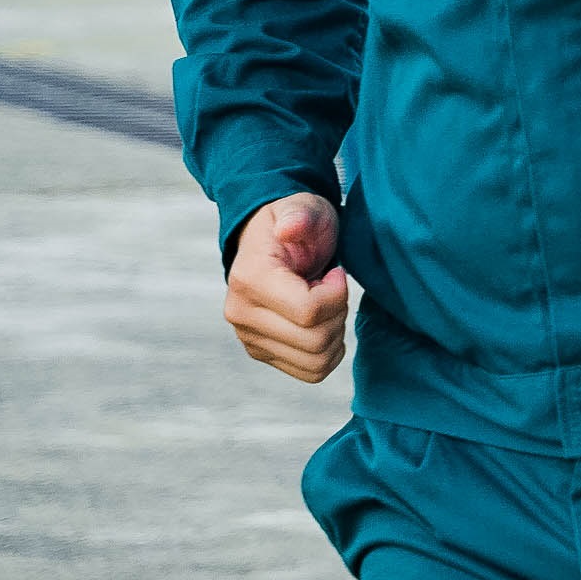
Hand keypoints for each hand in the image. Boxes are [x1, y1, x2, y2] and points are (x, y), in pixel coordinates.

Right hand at [226, 191, 352, 383]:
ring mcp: (248, 337)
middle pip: (315, 341)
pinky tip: (324, 323)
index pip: (309, 312)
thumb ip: (300, 215)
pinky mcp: (261, 352)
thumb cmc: (297, 223)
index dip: (337, 294)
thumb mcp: (304, 208)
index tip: (336, 272)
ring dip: (335, 335)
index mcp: (251, 280)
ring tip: (327, 304)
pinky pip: (309, 372)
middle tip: (333, 288)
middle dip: (339, 314)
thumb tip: (290, 229)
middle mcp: (242, 314)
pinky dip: (328, 352)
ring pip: (315, 363)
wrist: (275, 240)